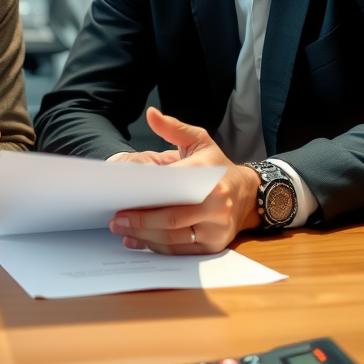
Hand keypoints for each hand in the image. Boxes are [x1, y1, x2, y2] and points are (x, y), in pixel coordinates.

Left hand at [108, 108, 259, 253]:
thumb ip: (173, 128)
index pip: (171, 188)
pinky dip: (158, 248)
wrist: (247, 193)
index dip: (145, 196)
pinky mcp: (214, 245)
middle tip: (116, 221)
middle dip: (139, 222)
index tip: (122, 198)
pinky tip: (141, 241)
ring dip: (145, 237)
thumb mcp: (199, 141)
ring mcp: (216, 228)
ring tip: (123, 231)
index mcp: (208, 177)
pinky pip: (181, 250)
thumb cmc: (217, 166)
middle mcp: (216, 204)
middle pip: (170, 219)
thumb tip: (151, 114)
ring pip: (174, 238)